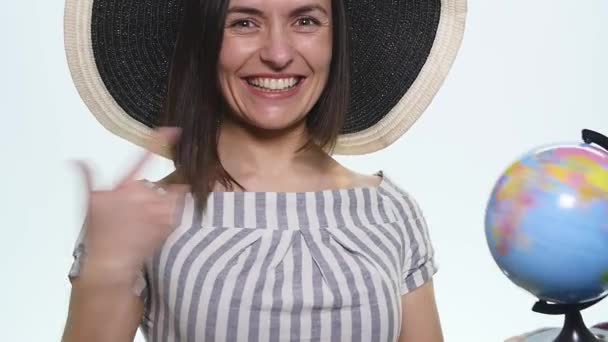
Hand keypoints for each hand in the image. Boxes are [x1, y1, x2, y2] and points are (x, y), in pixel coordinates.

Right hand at [74, 127, 188, 276]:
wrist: (112, 261)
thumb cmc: (99, 232)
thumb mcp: (90, 202)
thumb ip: (87, 177)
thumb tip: (76, 160)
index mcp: (125, 185)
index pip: (144, 158)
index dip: (159, 141)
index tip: (173, 130)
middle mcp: (145, 194)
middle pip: (160, 182)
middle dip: (154, 191)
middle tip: (139, 208)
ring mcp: (160, 208)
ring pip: (172, 194)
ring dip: (165, 201)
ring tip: (147, 218)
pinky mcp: (170, 223)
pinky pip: (178, 210)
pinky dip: (171, 213)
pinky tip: (155, 224)